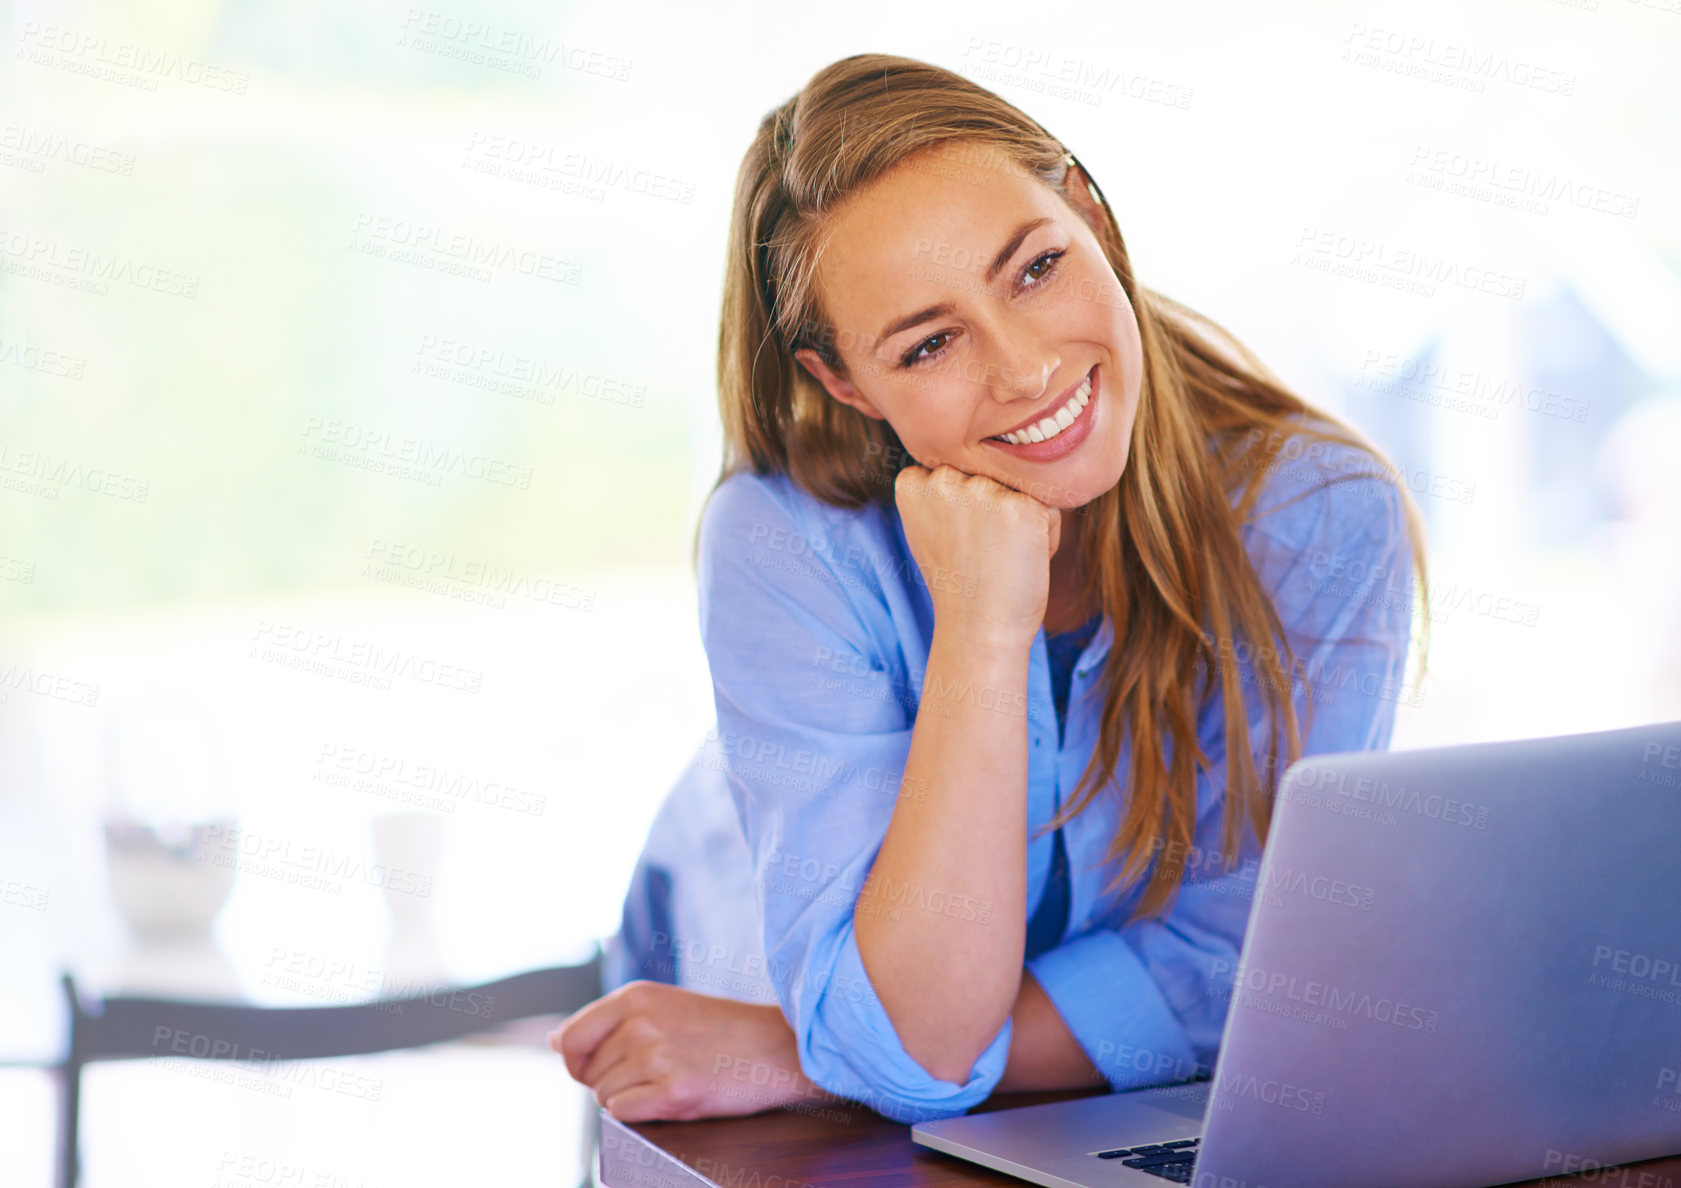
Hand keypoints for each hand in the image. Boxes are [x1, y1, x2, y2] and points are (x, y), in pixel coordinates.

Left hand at [549, 981, 824, 1121]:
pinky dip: (641, 1114)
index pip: (570, 1038)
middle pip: (586, 1073)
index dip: (576, 1062)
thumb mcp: (663, 1006)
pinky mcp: (674, 1092)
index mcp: (636, 996)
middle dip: (609, 1080)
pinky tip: (672, 1097)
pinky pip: (624, 1114)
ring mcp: (657, 1057)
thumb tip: (555, 1041)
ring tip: (669, 1080)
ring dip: (630, 1097)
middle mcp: (641, 1022)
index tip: (599, 1066)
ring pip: (604, 1096)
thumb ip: (607, 1021)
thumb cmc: (719, 1029)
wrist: (777, 1047)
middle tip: (653, 1072)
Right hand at [894, 464, 1059, 649]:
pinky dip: (1046, 535)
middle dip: (995, 507)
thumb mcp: (932, 527)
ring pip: (1020, 488)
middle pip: (990, 474)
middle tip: (982, 551)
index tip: (957, 540)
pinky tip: (1022, 561)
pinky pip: (1048, 507)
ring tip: (1002, 556)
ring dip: (1021, 519)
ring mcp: (982, 491)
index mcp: (913, 481)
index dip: (967, 505)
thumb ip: (943, 490)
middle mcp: (943, 478)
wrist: (979, 629)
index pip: (959, 468)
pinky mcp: (1021, 507)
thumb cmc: (961, 583)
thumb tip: (980, 457)